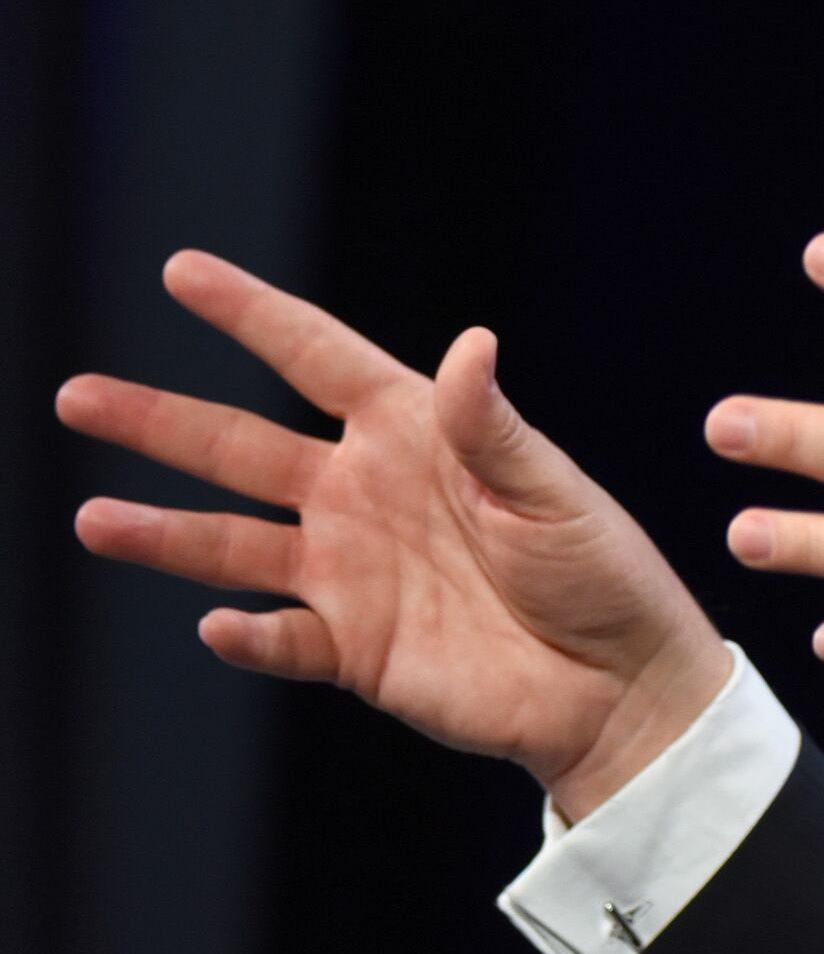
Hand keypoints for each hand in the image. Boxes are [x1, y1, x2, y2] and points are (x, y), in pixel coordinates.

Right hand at [56, 254, 729, 820]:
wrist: (618, 683)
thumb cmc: (599, 570)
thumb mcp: (553, 491)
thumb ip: (494, 428)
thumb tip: (470, 344)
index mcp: (414, 433)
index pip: (317, 358)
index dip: (252, 314)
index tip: (181, 270)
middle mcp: (363, 495)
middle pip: (241, 447)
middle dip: (159, 421)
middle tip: (76, 394)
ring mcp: (351, 573)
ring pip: (233, 545)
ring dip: (163, 534)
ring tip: (92, 518)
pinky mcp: (355, 649)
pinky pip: (282, 640)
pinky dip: (248, 637)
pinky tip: (219, 625)